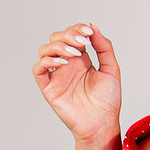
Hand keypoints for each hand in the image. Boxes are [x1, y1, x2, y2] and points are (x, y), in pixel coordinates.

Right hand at [32, 22, 121, 149]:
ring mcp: (57, 76)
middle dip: (68, 35)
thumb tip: (93, 26)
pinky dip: (47, 61)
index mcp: (81, 59)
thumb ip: (104, 47)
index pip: (71, 35)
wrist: (102, 123)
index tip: (88, 32)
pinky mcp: (49, 88)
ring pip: (45, 50)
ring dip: (58, 46)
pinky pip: (38, 70)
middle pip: (56, 39)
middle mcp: (67, 65)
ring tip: (75, 53)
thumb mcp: (111, 69)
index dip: (77, 29)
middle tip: (82, 42)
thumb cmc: (108, 101)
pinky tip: (63, 63)